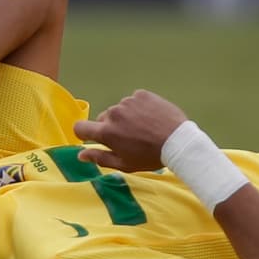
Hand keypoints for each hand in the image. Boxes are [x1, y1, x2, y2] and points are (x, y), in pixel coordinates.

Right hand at [73, 90, 187, 172]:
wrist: (178, 141)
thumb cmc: (150, 156)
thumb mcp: (124, 164)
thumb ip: (99, 158)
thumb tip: (81, 155)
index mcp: (106, 132)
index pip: (80, 127)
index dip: (84, 132)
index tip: (93, 137)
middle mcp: (114, 113)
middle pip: (104, 118)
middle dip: (112, 127)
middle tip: (130, 138)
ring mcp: (128, 102)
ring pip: (120, 109)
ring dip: (127, 117)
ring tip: (144, 128)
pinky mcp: (142, 94)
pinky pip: (134, 101)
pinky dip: (139, 108)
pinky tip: (151, 118)